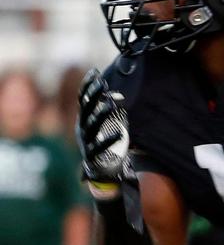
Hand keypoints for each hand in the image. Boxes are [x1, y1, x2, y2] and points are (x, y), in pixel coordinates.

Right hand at [77, 69, 132, 186]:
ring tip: (111, 104)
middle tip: (103, 83)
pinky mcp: (94, 157)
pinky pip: (101, 147)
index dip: (87, 87)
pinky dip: (111, 140)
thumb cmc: (103, 144)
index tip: (94, 72)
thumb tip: (118, 95)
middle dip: (94, 96)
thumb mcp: (102, 127)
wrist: (99, 171)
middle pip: (86, 110)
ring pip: (92, 127)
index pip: (82, 100)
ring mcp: (86, 143)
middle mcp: (81, 130)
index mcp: (82, 121)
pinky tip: (121, 134)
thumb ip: (107, 112)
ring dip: (101, 115)